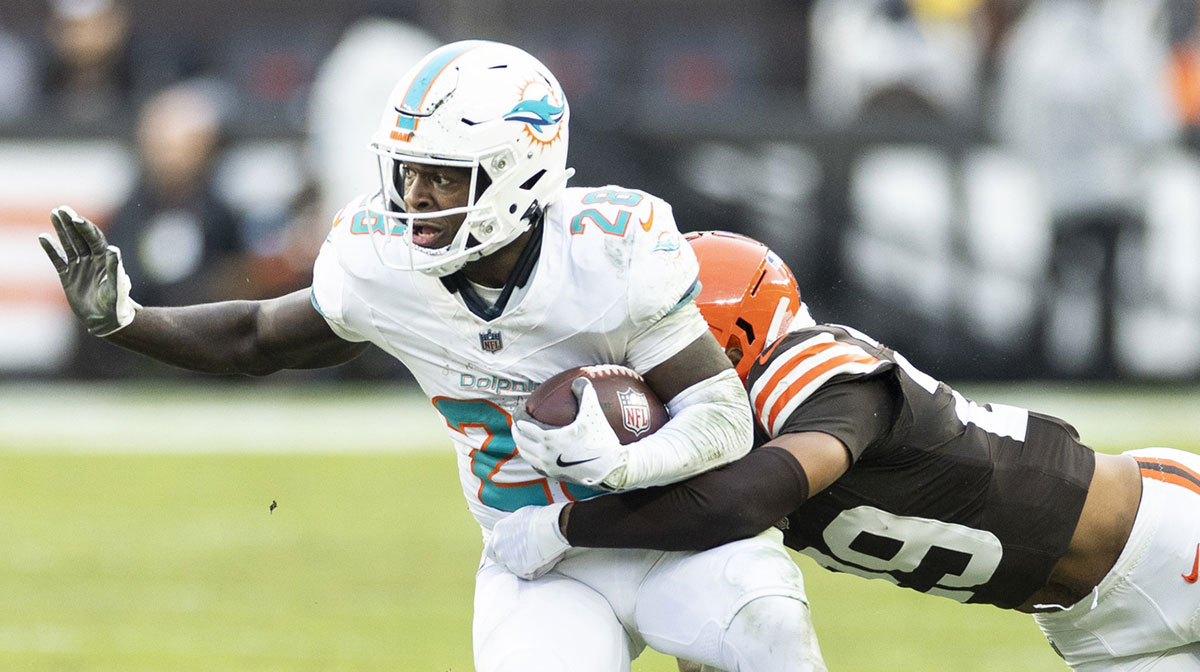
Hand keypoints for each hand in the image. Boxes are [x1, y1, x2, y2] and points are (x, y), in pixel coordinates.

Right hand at [38, 206, 138, 335]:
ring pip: (69, 245)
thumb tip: (113, 248)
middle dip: (71, 223)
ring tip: (53, 214)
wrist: (106, 321)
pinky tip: (43, 237)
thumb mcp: (117, 288)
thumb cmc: (116, 305)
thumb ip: (114, 268)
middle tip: (61, 209)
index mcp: (105, 260)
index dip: (85, 228)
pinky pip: (58, 260)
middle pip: (80, 237)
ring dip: (61, 230)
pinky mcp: (68, 277)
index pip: (94, 238)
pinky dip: (51, 249)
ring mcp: (80, 267)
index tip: (76, 218)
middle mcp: (92, 260)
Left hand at [485, 503, 569, 579]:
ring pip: (513, 567)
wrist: (551, 528)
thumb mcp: (521, 516)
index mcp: (499, 530)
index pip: (492, 547)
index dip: (501, 551)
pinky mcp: (518, 569)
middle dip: (510, 560)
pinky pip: (527, 574)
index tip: (510, 552)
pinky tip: (545, 559)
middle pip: (499, 559)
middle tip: (525, 557)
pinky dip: (535, 570)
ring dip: (523, 565)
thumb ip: (514, 527)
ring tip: (539, 556)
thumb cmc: (541, 518)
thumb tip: (518, 532)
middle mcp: (498, 545)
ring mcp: (507, 558)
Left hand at [514, 377, 627, 487]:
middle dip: (516, 429)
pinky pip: (535, 465)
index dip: (518, 415)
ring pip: (526, 454)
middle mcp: (544, 454)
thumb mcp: (593, 412)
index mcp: (549, 438)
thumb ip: (585, 393)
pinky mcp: (555, 476)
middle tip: (518, 421)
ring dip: (521, 444)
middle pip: (520, 440)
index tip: (519, 409)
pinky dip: (531, 457)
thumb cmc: (601, 438)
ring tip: (523, 436)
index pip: (524, 424)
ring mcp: (548, 467)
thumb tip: (579, 379)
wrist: (611, 467)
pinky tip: (535, 453)